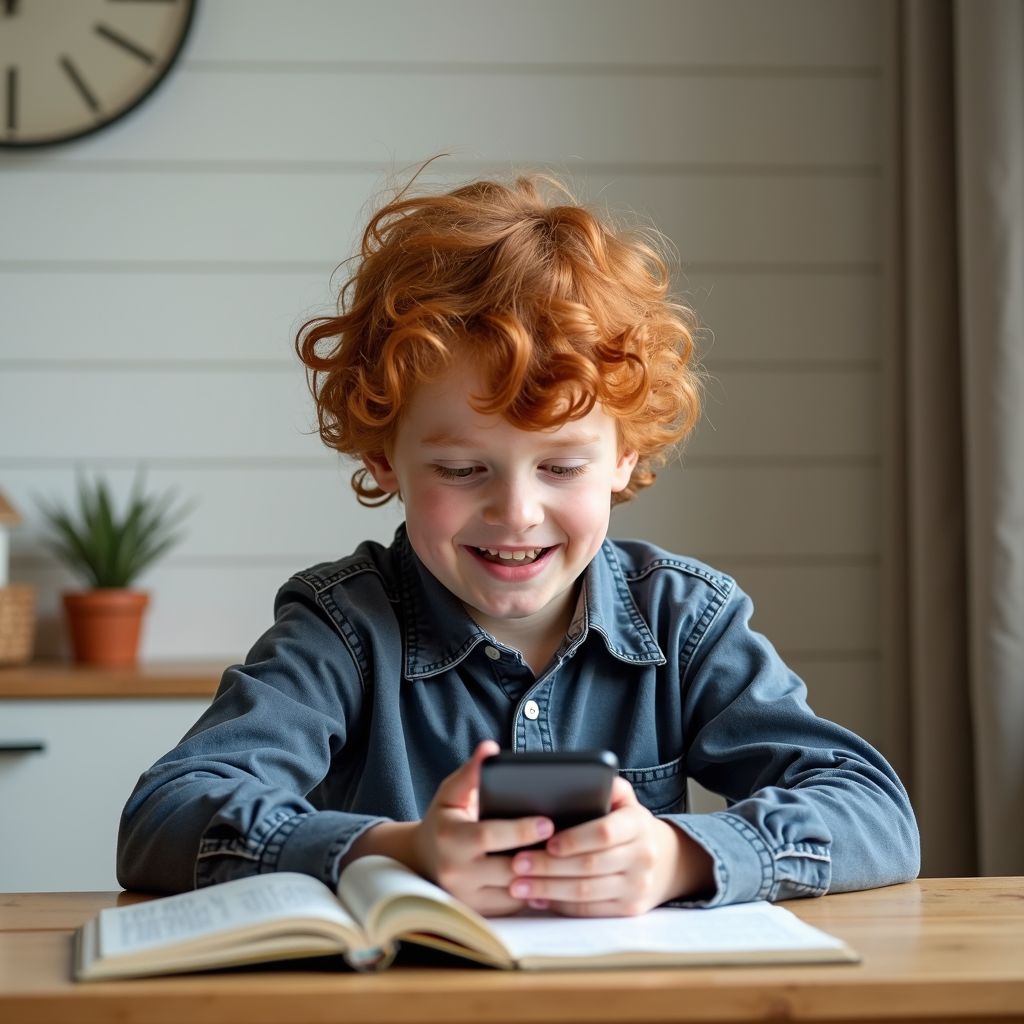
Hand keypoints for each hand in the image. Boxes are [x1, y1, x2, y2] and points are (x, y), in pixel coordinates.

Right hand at [344, 741, 554, 915]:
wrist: (423, 861)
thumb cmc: (444, 820)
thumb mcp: (451, 793)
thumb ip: (471, 772)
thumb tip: (489, 748)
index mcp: (451, 839)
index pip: (489, 835)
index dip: (520, 830)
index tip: (547, 822)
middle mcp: (457, 872)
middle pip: (508, 868)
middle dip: (541, 856)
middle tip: (571, 842)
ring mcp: (470, 897)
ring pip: (516, 890)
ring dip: (544, 876)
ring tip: (571, 858)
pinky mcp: (482, 911)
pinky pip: (517, 903)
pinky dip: (537, 889)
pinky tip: (558, 874)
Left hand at [507, 776, 713, 916]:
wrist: (662, 860)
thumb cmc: (626, 823)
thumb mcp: (623, 798)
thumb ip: (604, 784)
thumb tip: (580, 774)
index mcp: (638, 824)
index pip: (605, 832)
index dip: (574, 839)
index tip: (546, 841)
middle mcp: (642, 857)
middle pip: (589, 865)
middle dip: (548, 866)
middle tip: (517, 862)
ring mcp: (637, 886)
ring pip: (585, 891)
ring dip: (547, 888)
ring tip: (517, 884)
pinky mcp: (628, 909)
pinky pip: (589, 909)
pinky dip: (560, 904)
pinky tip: (537, 898)